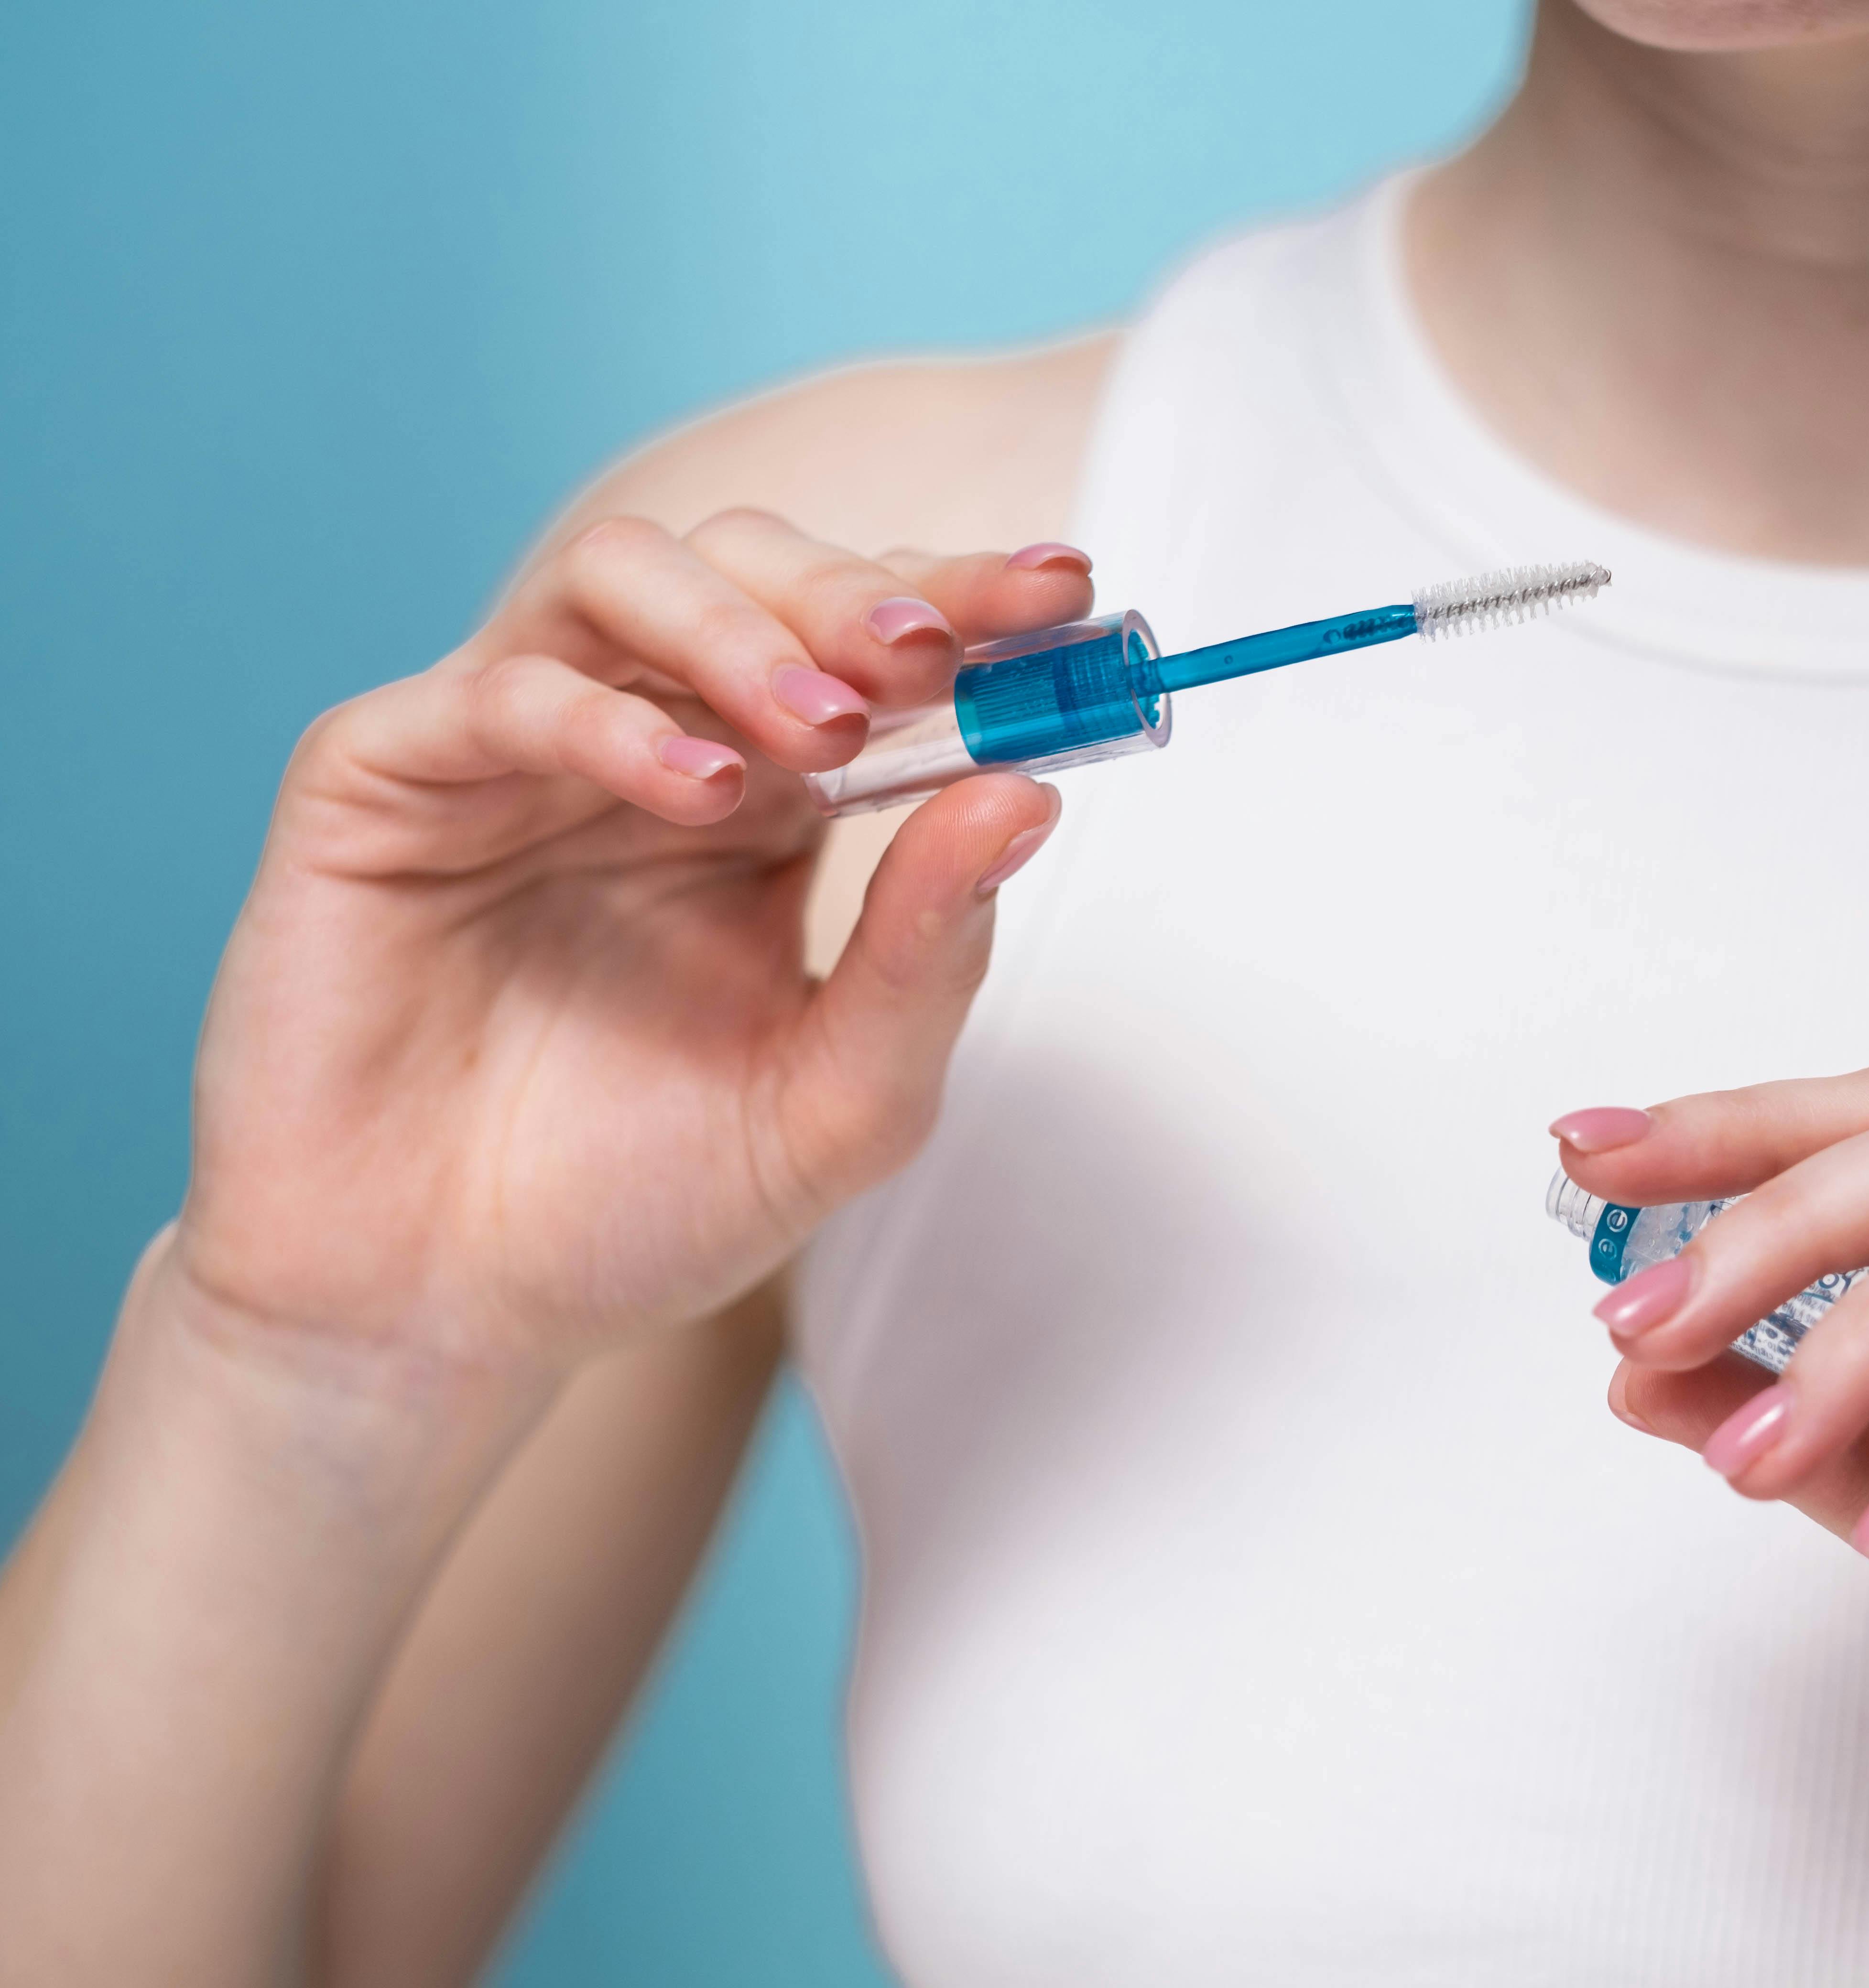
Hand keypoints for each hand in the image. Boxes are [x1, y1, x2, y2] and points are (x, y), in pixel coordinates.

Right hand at [173, 510, 1092, 1374]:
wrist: (444, 1312)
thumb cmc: (640, 1206)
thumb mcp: (837, 1099)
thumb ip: (929, 953)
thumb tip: (1030, 797)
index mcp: (762, 800)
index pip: (868, 648)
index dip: (965, 603)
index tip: (1065, 596)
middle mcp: (639, 744)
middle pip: (751, 566)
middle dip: (855, 592)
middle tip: (931, 657)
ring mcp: (507, 751)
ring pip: (619, 575)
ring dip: (740, 628)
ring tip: (825, 726)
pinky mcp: (379, 781)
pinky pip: (494, 691)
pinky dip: (609, 720)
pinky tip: (698, 791)